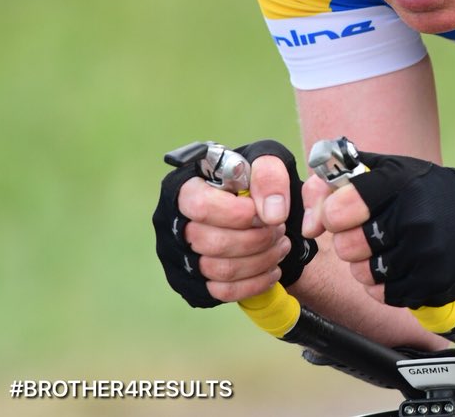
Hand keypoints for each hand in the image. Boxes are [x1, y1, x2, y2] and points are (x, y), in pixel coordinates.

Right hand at [152, 140, 316, 307]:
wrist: (261, 206)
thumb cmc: (256, 180)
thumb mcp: (268, 162)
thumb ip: (270, 177)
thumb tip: (272, 214)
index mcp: (185, 187)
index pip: (199, 206)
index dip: (238, 214)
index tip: (264, 214)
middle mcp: (173, 223)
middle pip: (213, 243)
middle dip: (257, 239)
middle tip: (279, 230)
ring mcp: (179, 256)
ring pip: (221, 270)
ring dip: (262, 260)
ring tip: (280, 245)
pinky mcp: (194, 282)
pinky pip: (224, 291)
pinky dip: (256, 282)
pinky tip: (272, 268)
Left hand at [302, 151, 454, 308]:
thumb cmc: (427, 194)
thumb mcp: (390, 171)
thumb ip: (340, 180)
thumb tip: (307, 217)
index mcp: (399, 183)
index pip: (340, 207)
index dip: (330, 215)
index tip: (337, 216)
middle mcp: (414, 217)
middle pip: (347, 247)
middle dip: (348, 244)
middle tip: (365, 236)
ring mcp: (426, 252)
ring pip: (363, 274)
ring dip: (365, 267)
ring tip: (383, 252)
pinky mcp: (433, 282)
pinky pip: (384, 295)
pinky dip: (383, 287)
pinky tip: (397, 269)